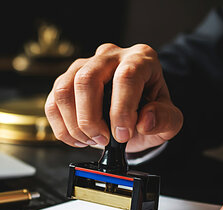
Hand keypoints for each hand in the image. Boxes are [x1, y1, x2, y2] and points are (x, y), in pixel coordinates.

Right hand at [44, 43, 182, 152]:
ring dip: (74, 124)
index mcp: (140, 58)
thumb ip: (165, 120)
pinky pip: (53, 103)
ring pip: (65, 89)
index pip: (126, 76)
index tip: (123, 135)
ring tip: (91, 140)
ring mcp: (84, 66)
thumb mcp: (170, 120)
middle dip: (91, 118)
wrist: (135, 115)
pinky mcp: (65, 81)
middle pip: (87, 79)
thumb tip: (145, 120)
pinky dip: (62, 128)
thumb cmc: (151, 111)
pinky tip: (79, 139)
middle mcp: (110, 56)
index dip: (121, 110)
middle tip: (103, 140)